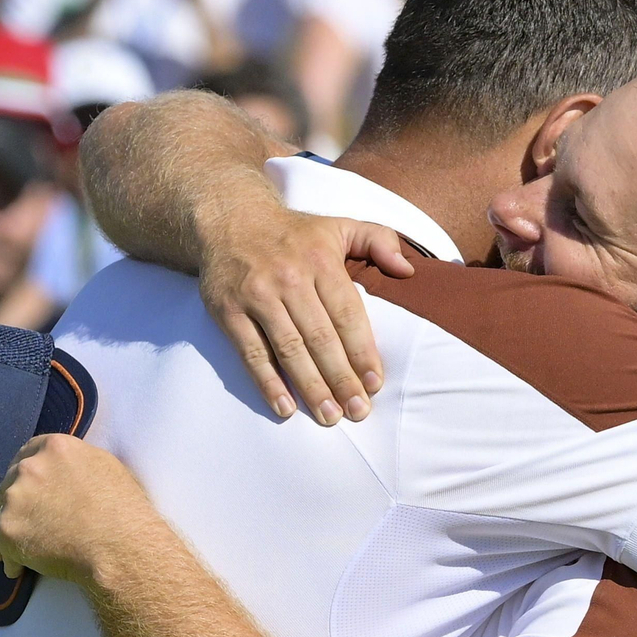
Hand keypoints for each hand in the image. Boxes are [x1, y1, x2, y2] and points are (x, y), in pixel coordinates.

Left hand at [0, 434, 156, 585]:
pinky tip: (19, 567)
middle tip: (28, 516)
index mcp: (55, 447)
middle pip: (11, 480)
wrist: (120, 546)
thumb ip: (74, 463)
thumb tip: (62, 473)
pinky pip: (0, 545)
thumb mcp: (104, 467)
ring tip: (26, 546)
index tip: (30, 484)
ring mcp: (15, 499)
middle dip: (17, 498)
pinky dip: (10, 557)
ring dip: (12, 527)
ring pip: (3, 513)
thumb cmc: (123, 509)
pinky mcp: (8, 531)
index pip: (28, 452)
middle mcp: (29, 468)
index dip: (27, 469)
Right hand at [200, 209, 414, 425]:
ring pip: (289, 349)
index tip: (375, 383)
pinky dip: (268, 382)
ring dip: (311, 387)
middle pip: (320, 338)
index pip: (347, 314)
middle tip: (358, 411)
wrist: (228, 219)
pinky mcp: (229, 311)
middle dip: (341, 379)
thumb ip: (379, 240)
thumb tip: (408, 271)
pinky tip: (286, 407)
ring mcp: (257, 296)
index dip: (362, 352)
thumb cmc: (293, 233)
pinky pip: (252, 353)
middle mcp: (289, 278)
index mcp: (320, 260)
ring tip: (330, 416)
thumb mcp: (339, 226)